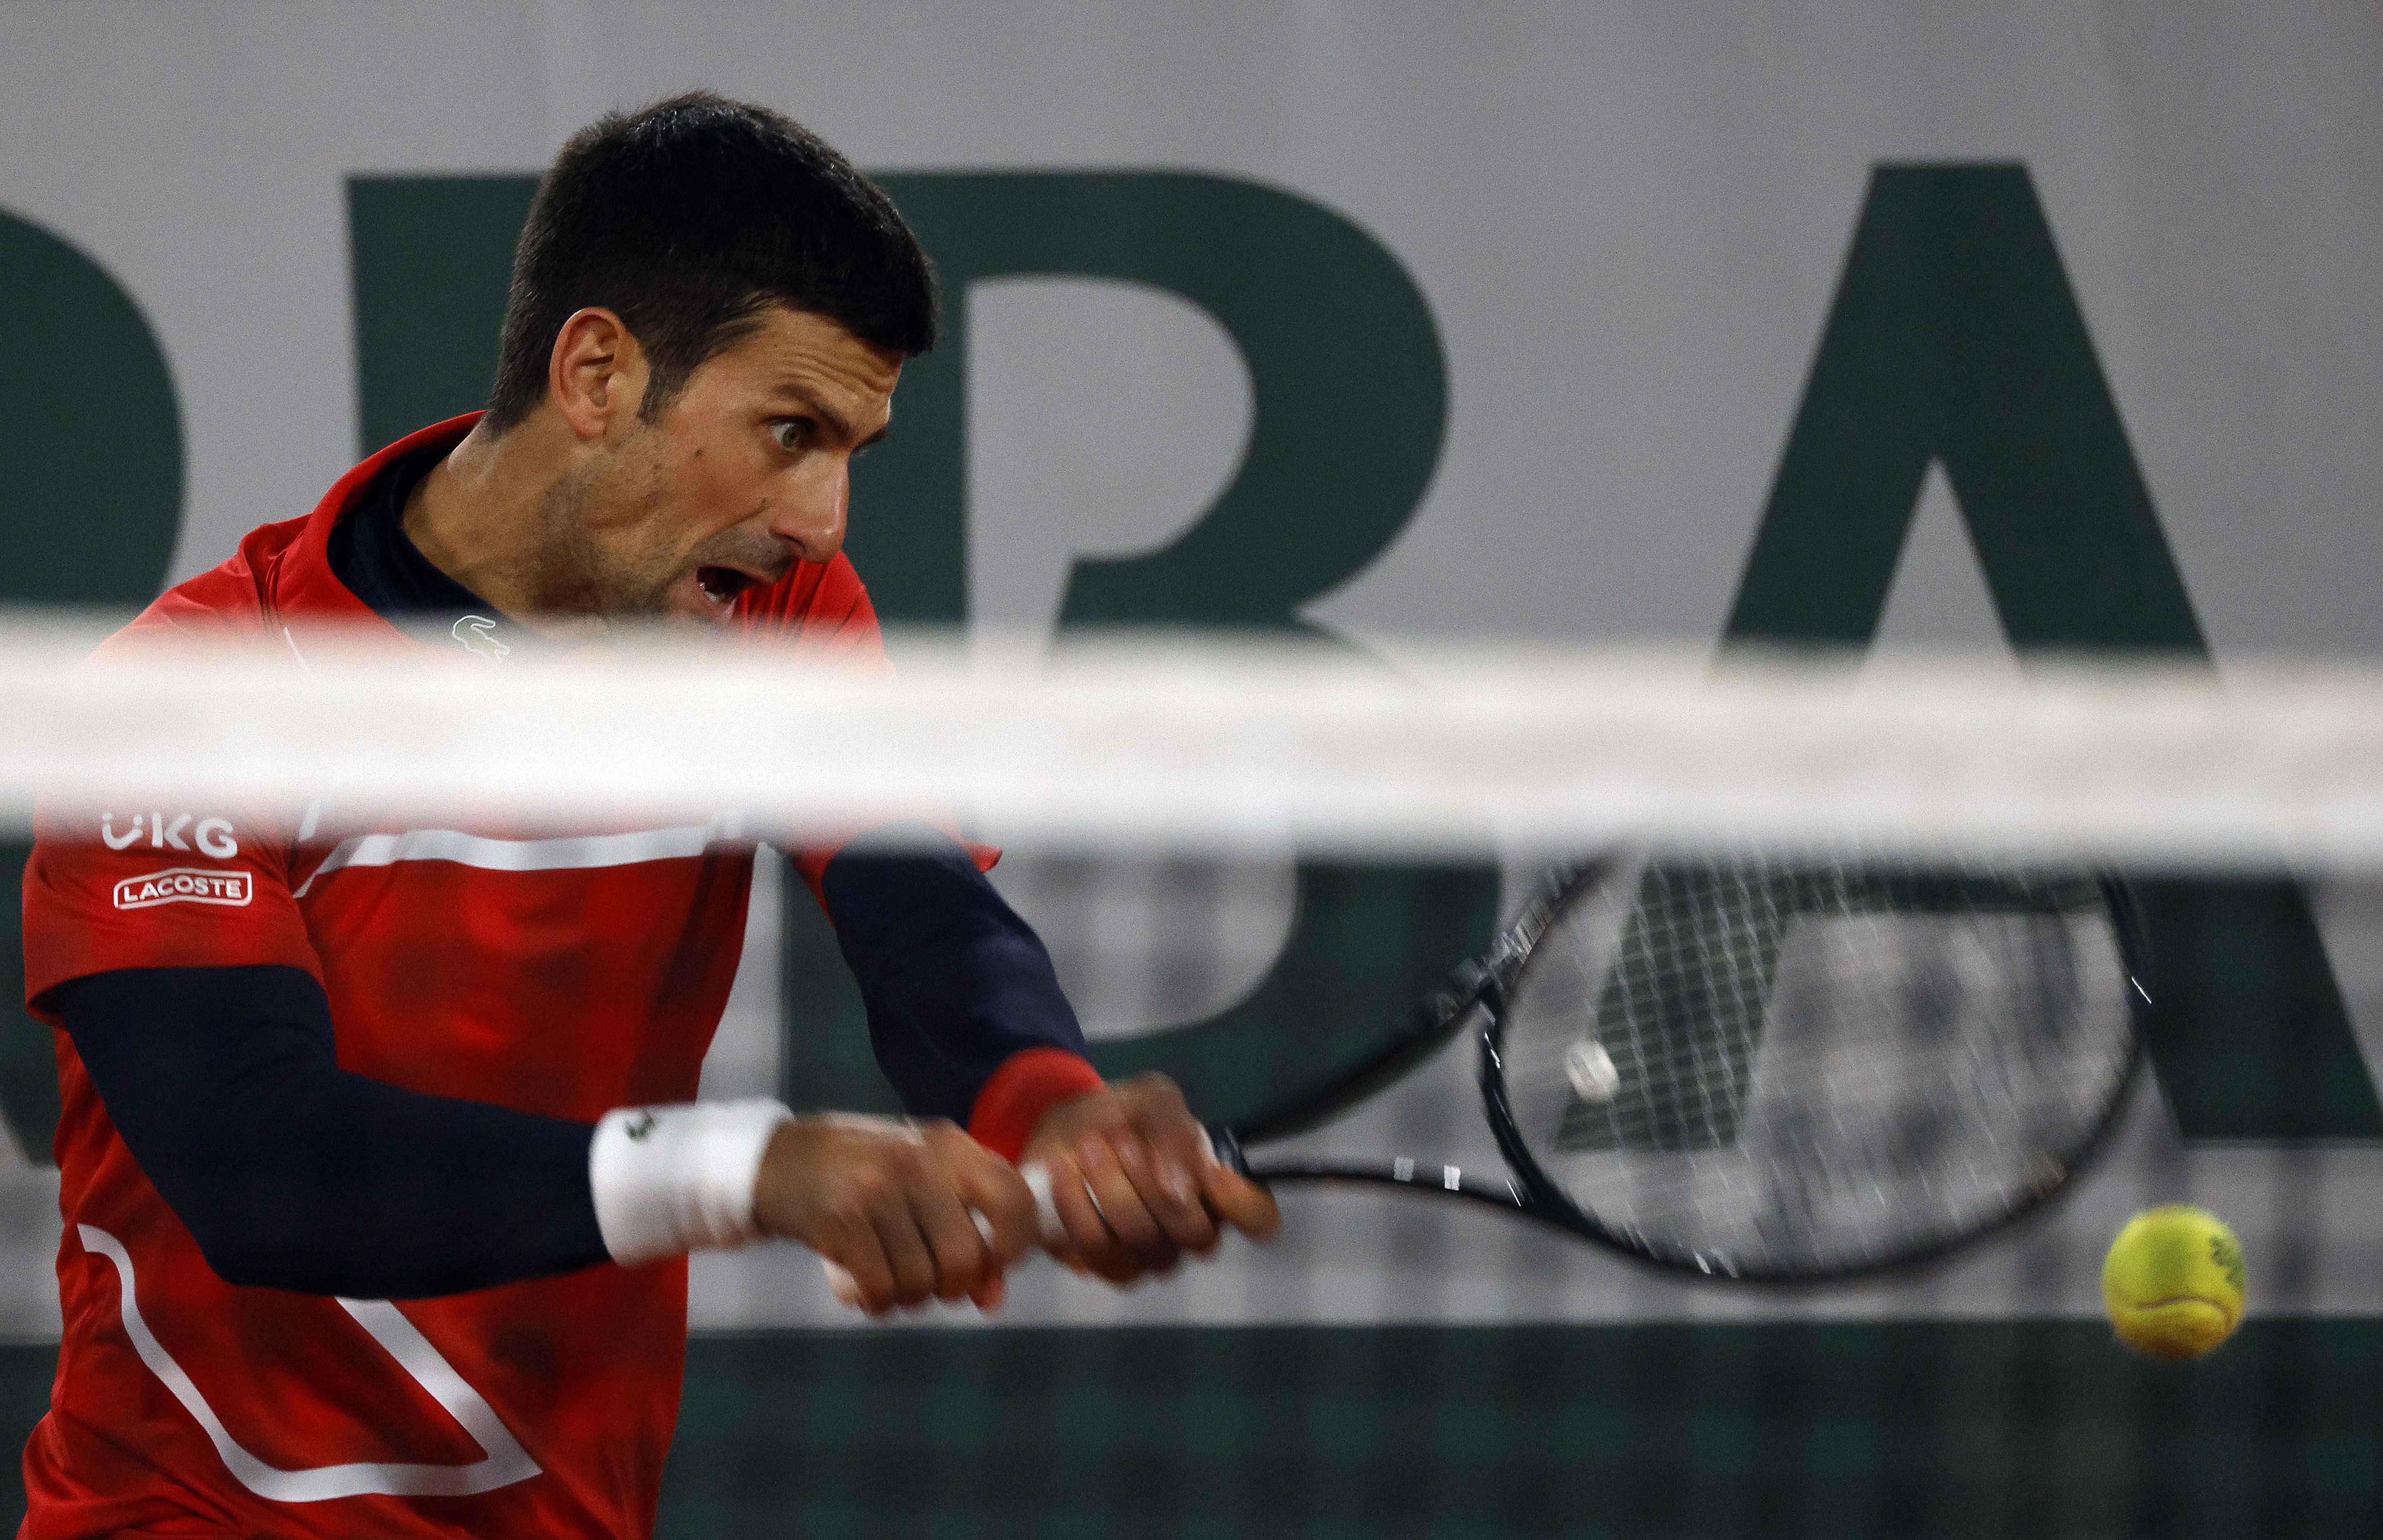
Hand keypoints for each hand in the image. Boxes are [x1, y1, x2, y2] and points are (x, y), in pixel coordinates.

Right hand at [754, 1113, 1038, 1314]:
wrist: (784, 1159)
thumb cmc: (871, 1175)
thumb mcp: (927, 1186)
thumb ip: (970, 1232)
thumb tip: (992, 1299)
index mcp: (951, 1147)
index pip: (1016, 1202)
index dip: (1014, 1248)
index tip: (991, 1261)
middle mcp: (919, 1163)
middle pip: (966, 1257)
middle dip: (954, 1286)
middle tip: (934, 1280)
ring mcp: (877, 1189)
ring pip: (921, 1280)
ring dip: (910, 1296)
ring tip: (894, 1278)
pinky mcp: (839, 1220)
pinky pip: (880, 1287)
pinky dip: (878, 1301)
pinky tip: (868, 1287)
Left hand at [1021, 1072, 1280, 1285]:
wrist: (1065, 1131)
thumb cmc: (1124, 1116)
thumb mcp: (1153, 1099)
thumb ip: (1177, 1131)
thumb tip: (1181, 1187)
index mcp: (1219, 1191)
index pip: (1259, 1218)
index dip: (1242, 1204)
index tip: (1209, 1171)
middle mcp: (1193, 1231)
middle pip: (1194, 1233)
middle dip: (1150, 1181)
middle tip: (1120, 1139)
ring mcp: (1153, 1255)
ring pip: (1142, 1239)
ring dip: (1109, 1186)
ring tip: (1086, 1146)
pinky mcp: (1109, 1266)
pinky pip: (1097, 1249)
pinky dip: (1076, 1206)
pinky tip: (1064, 1172)